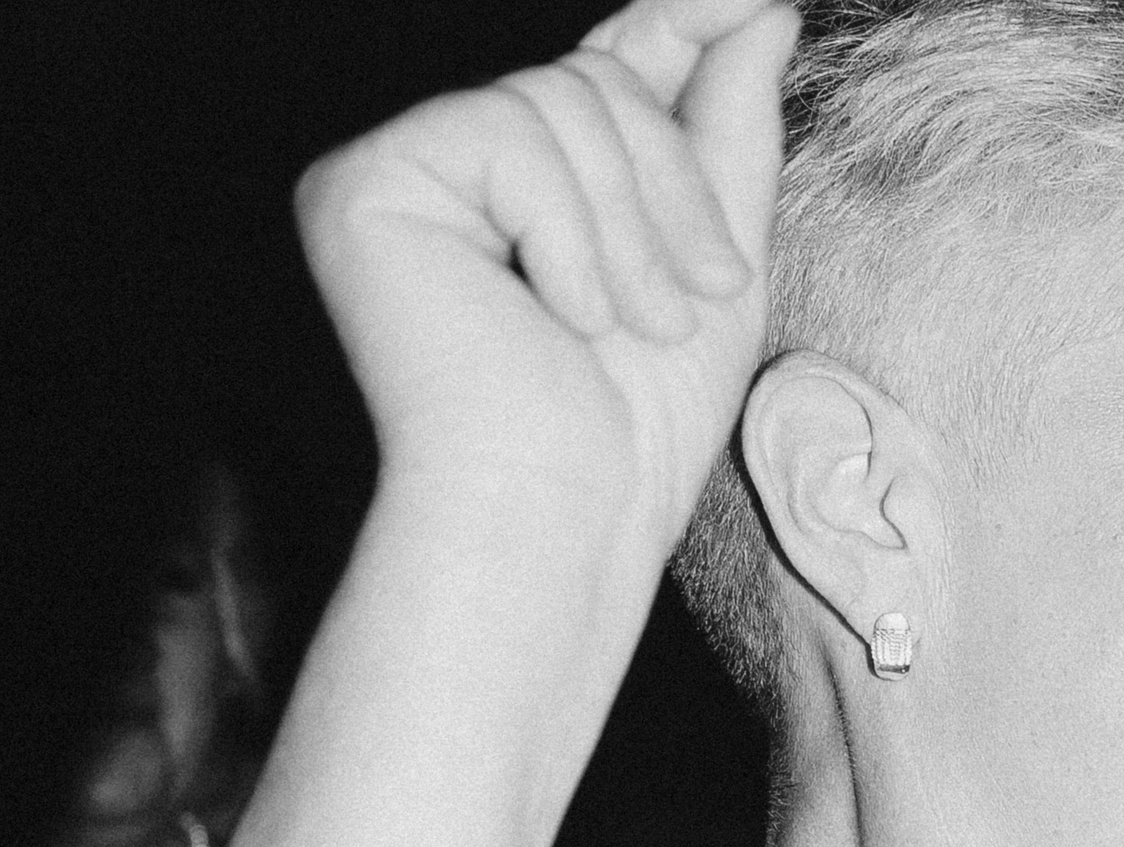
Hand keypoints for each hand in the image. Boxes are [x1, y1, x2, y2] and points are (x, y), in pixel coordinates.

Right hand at [296, 0, 800, 552]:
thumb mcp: (712, 264)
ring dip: (627, 229)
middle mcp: (455, 168)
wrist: (563, 516)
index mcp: (527, 186)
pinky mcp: (362, 188)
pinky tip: (554, 319)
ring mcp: (401, 172)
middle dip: (669, 191)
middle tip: (686, 300)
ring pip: (558, 101)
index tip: (757, 1)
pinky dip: (561, 234)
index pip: (609, 66)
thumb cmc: (636, 429)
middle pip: (593, 79)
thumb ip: (729, 131)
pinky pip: (502, 133)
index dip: (681, 22)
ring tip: (628, 327)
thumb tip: (760, 6)